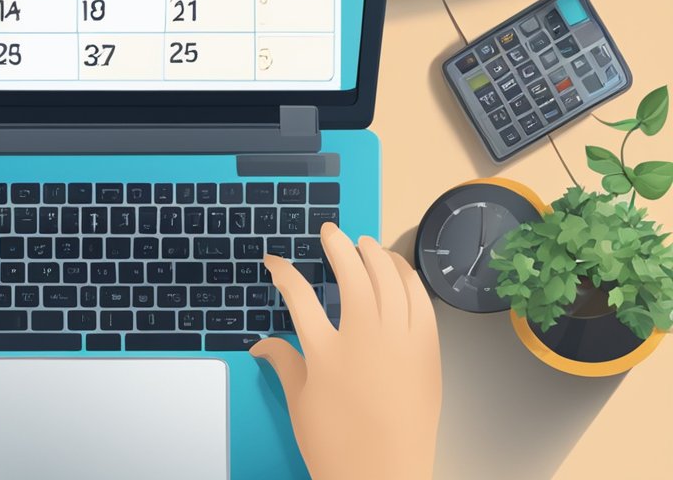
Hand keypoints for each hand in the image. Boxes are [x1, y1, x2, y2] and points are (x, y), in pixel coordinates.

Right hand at [251, 223, 440, 479]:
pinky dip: (410, 280)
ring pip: (392, 281)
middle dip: (338, 245)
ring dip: (377, 255)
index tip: (275, 260)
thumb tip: (261, 344)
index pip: (298, 294)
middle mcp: (366, 338)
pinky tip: (400, 272)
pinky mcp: (428, 352)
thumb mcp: (301, 403)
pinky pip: (422, 303)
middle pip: (352, 273)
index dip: (284, 271)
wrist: (385, 479)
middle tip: (329, 233)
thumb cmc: (338, 447)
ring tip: (366, 244)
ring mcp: (401, 343)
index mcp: (326, 351)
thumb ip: (284, 363)